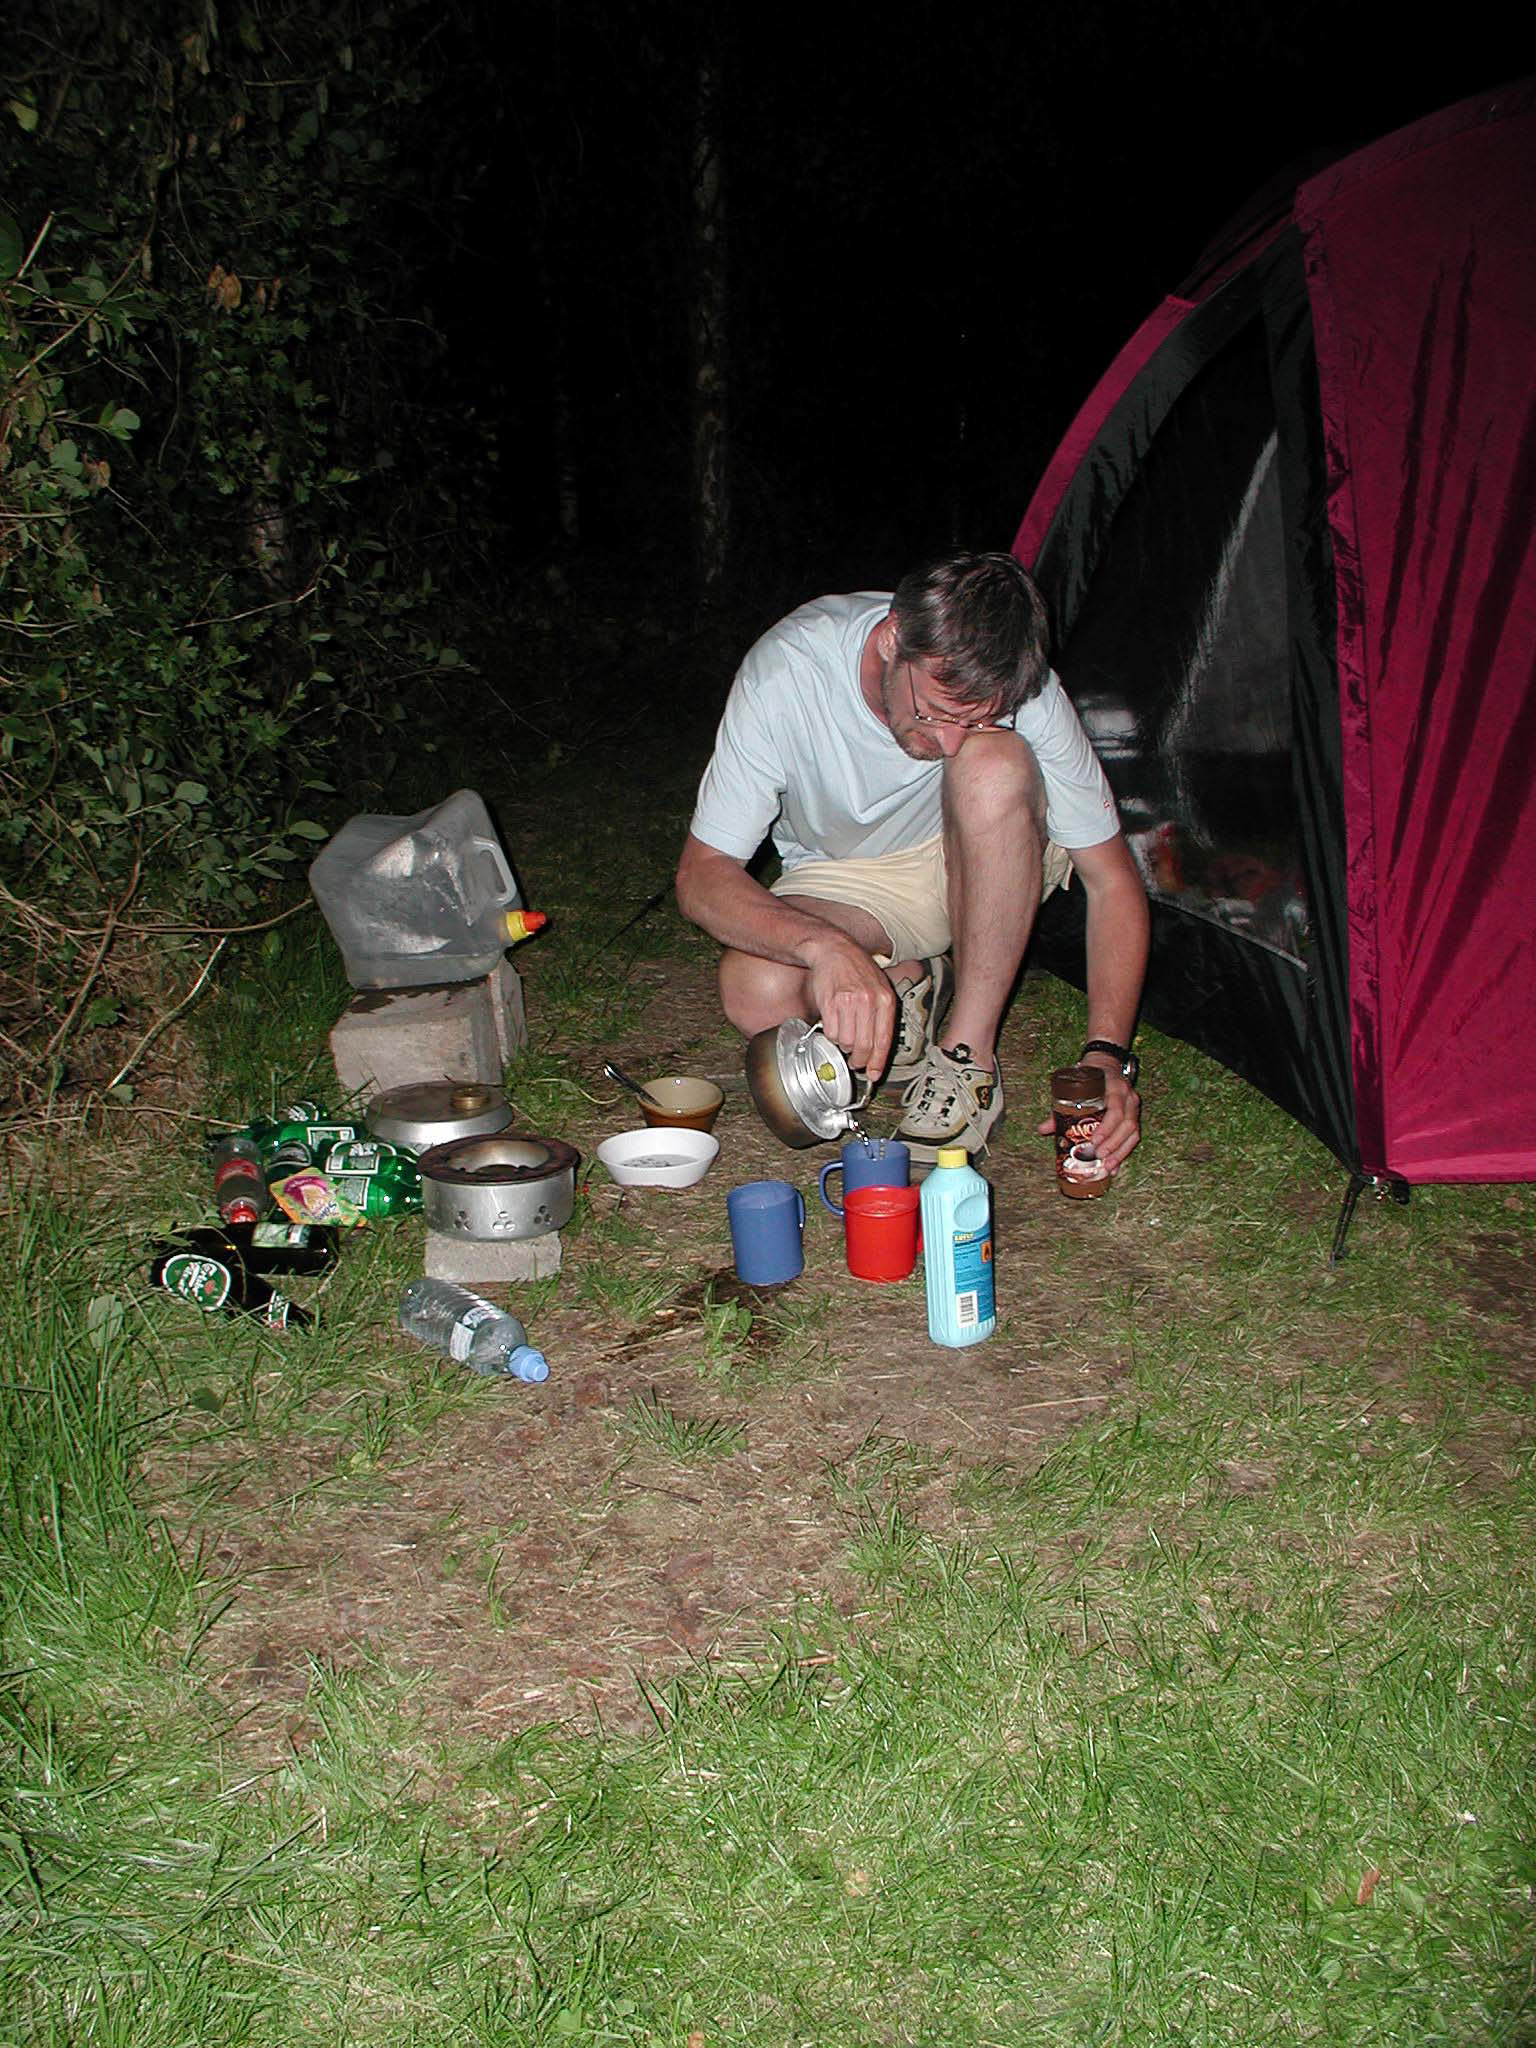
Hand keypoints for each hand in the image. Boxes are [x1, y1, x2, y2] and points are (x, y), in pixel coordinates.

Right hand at [804, 935, 897, 1075]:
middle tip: (855, 1060)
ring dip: (843, 1045)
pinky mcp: (830, 1003)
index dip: (878, 1061)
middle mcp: (869, 1001)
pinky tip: (833, 1025)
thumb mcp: (880, 987)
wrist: (834, 950)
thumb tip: (877, 1049)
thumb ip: (881, 1016)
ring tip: (843, 1034)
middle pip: (864, 1046)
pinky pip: (830, 1032)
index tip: (873, 1074)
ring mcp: (849, 1002)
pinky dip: (831, 1035)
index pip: (884, 1040)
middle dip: (859, 1059)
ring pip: (846, 1042)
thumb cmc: (857, 970)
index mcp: (885, 1000)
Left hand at [1034, 1055, 1141, 1172]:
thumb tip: (1043, 1129)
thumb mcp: (1076, 1086)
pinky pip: (1134, 1136)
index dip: (1107, 1127)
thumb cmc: (1089, 1076)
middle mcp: (1128, 1097)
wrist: (1106, 1064)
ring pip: (1133, 1133)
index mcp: (1115, 1087)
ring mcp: (1134, 1106)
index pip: (1116, 1109)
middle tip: (1098, 1156)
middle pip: (1127, 1125)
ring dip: (1120, 1152)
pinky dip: (1124, 1152)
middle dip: (1113, 1144)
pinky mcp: (1135, 1115)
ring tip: (1107, 1167)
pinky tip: (1115, 1166)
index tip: (1094, 1141)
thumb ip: (1060, 1108)